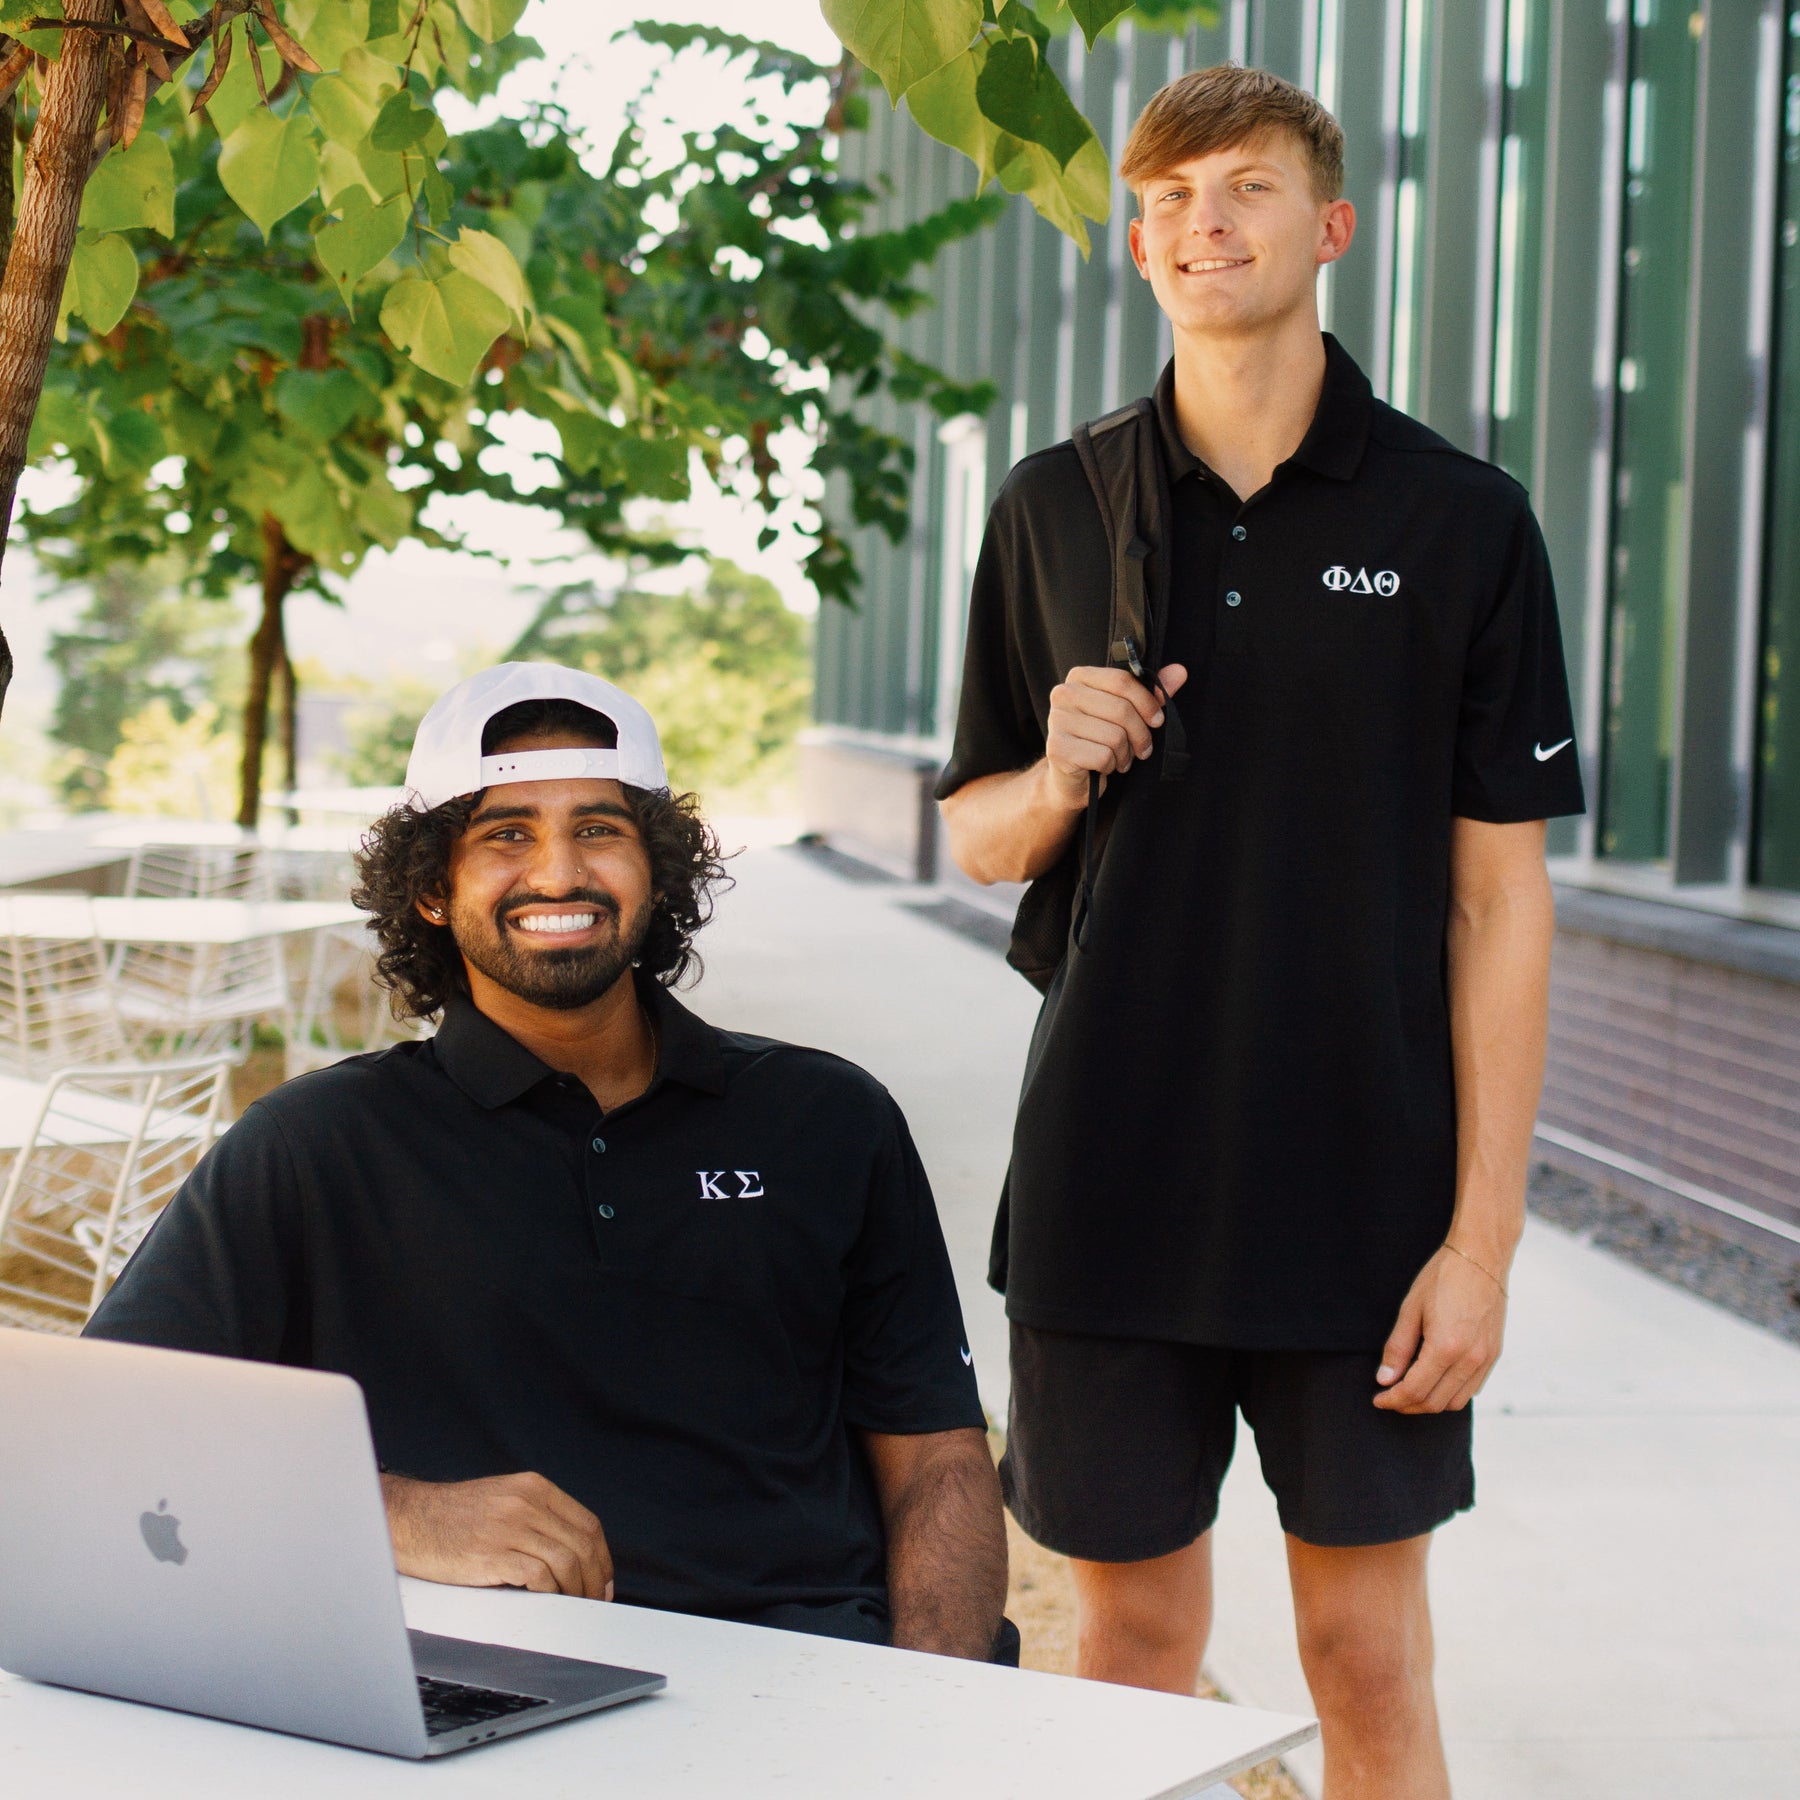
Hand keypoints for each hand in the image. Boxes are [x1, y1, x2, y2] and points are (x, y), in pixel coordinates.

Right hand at [381, 1471, 613, 1599]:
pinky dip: (551, 1592)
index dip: (602, 1557)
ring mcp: (510, 1527)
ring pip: (567, 1562)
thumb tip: (570, 1551)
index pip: (588, 1523)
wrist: (408, 1519)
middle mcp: (526, 1503)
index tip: (602, 1580)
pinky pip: (539, 1576)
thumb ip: (536, 1515)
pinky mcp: (492, 1554)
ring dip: (577, 1590)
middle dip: (596, 1579)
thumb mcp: (503, 1499)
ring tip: (572, 1606)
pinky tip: (547, 1602)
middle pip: (583, 1544)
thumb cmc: (452, 1516)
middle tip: (594, 1601)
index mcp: (533, 1488)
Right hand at [1043, 663, 1188, 804]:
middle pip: (1121, 710)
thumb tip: (1179, 671)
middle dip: (1140, 734)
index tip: (1157, 720)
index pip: (1122, 680)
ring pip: (1115, 736)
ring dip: (1125, 753)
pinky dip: (1111, 765)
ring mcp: (1057, 721)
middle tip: (1142, 748)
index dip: (1147, 702)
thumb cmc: (1100, 739)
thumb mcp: (1128, 713)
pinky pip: (1103, 755)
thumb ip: (1151, 692)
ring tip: (1120, 758)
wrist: (1070, 777)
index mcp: (1079, 677)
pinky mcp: (1057, 749)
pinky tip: (1105, 766)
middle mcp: (1063, 694)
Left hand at [1372, 1245, 1508, 1413]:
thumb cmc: (1442, 1278)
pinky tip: (1434, 1381)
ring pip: (1455, 1402)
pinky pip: (1472, 1389)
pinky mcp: (1494, 1355)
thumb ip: (1397, 1348)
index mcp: (1446, 1348)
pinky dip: (1450, 1393)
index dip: (1393, 1399)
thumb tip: (1385, 1379)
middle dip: (1408, 1405)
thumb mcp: (1410, 1309)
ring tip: (1409, 1392)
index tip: (1378, 1399)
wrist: (1481, 1258)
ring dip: (1430, 1403)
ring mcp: (1486, 1359)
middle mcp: (1470, 1360)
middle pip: (1435, 1402)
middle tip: (1389, 1397)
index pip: (1414, 1390)